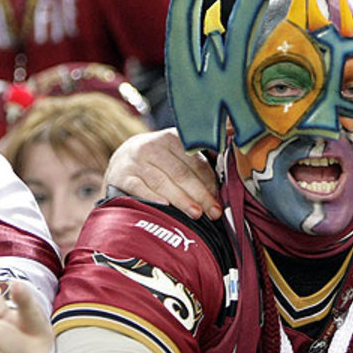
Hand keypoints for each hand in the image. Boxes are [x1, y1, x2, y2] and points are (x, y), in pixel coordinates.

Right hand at [105, 129, 220, 219]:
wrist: (123, 157)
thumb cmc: (160, 160)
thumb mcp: (178, 152)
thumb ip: (200, 161)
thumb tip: (230, 169)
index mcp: (173, 138)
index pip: (195, 162)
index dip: (209, 182)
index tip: (219, 200)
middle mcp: (153, 146)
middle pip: (181, 174)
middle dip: (200, 195)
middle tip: (213, 212)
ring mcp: (136, 161)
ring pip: (162, 182)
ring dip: (181, 200)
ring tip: (196, 214)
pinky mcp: (122, 175)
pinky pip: (139, 187)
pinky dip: (152, 197)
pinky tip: (165, 206)